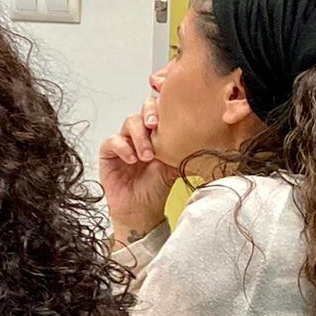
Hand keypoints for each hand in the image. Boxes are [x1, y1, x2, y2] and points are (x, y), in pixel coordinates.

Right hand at [99, 97, 178, 244]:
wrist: (141, 211)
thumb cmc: (157, 190)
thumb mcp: (177, 166)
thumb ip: (186, 150)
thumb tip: (206, 138)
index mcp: (160, 134)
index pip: (162, 109)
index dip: (164, 104)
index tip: (174, 110)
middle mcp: (142, 134)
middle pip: (143, 109)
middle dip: (150, 112)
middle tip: (155, 125)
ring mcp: (125, 141)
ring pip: (130, 123)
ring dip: (140, 137)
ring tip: (147, 156)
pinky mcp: (109, 152)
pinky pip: (113, 140)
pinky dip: (123, 147)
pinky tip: (132, 160)